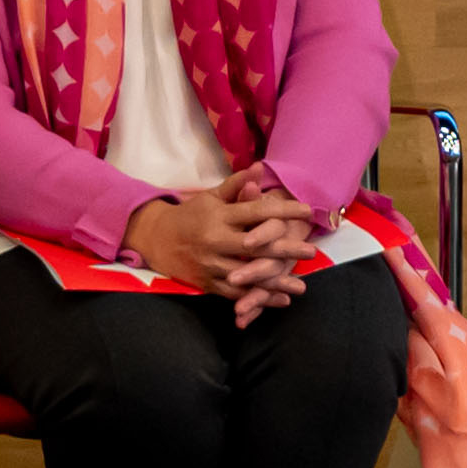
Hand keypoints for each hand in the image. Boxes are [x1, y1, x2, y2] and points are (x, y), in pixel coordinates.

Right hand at [121, 185, 311, 298]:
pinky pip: (235, 294)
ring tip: (301, 286)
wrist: (155, 238)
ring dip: (275, 282)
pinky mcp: (206, 283)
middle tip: (311, 251)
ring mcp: (210, 263)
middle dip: (285, 249)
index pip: (257, 211)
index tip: (307, 211)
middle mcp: (216, 240)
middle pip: (256, 246)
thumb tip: (260, 167)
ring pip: (247, 274)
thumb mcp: (211, 197)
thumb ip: (237, 184)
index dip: (283, 211)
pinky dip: (258, 298)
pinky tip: (280, 300)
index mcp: (220, 216)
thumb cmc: (190, 215)